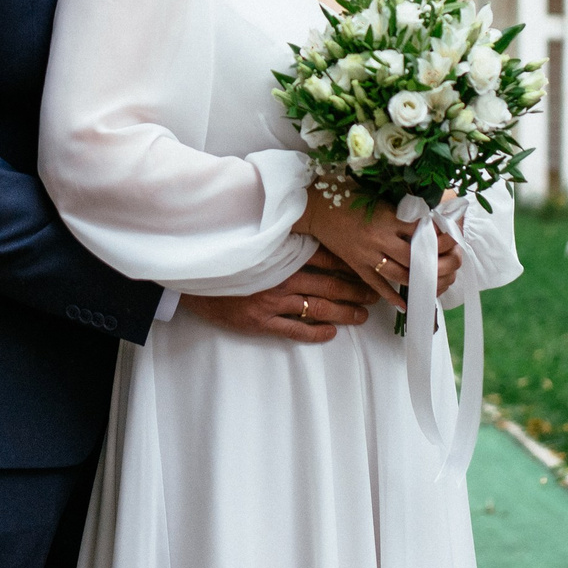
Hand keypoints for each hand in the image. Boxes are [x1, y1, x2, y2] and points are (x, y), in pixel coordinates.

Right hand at [180, 248, 378, 343]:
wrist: (193, 277)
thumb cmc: (229, 256)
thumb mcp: (258, 240)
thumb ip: (285, 240)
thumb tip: (316, 234)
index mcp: (282, 254)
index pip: (325, 258)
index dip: (348, 264)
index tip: (367, 268)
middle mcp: (280, 277)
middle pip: (328, 285)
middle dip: (354, 291)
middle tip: (374, 296)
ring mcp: (271, 301)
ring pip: (317, 308)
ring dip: (343, 312)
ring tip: (361, 315)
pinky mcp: (260, 322)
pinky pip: (294, 330)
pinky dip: (315, 332)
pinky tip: (331, 333)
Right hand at [292, 189, 462, 312]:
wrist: (315, 207)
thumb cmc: (346, 194)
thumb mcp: (377, 196)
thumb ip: (400, 209)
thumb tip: (428, 218)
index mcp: (385, 217)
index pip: (420, 231)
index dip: (439, 236)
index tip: (452, 237)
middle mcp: (378, 238)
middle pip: (414, 257)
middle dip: (436, 261)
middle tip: (452, 261)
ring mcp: (366, 255)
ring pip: (399, 275)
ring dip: (419, 280)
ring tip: (436, 279)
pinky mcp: (357, 266)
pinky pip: (378, 285)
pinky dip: (393, 296)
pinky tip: (406, 303)